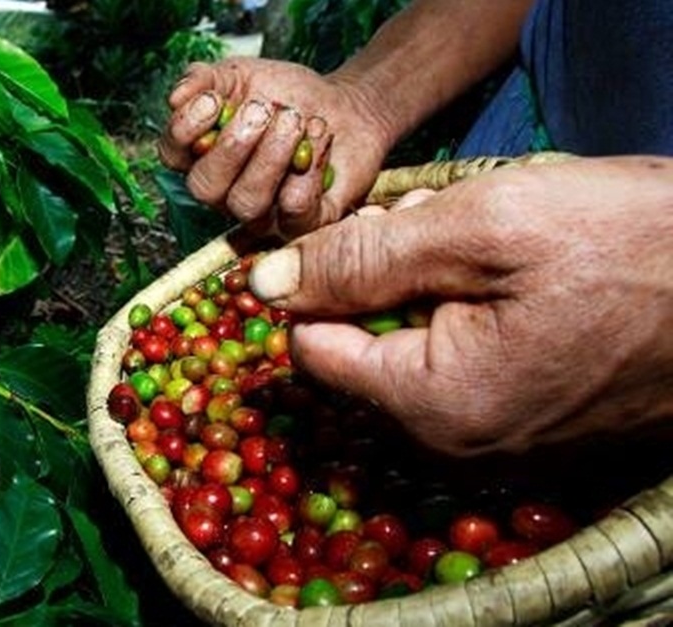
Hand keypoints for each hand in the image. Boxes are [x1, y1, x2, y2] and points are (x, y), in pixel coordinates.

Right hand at [158, 58, 393, 238]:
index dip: (186, 130)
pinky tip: (319, 137)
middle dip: (233, 146)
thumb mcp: (240, 75)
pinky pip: (294, 211)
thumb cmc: (286, 95)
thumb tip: (176, 99)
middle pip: (205, 188)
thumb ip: (204, 80)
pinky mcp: (301, 223)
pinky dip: (309, 171)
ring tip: (295, 120)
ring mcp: (261, 212)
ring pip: (247, 203)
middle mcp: (224, 191)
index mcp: (200, 156)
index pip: (173, 155)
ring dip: (271, 157)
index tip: (212, 100)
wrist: (344, 106)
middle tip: (263, 110)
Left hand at [247, 156, 672, 454]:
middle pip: (363, 355)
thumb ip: (362, 260)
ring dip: (428, 295)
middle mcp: (459, 441)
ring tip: (488, 249)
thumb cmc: (632, 246)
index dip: (318, 287)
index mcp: (433, 403)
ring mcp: (504, 441)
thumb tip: (265, 284)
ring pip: (414, 356)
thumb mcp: (483, 228)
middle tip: (436, 230)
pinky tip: (516, 280)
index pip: (313, 352)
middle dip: (380, 286)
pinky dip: (469, 320)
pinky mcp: (540, 425)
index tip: (359, 238)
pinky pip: (465, 370)